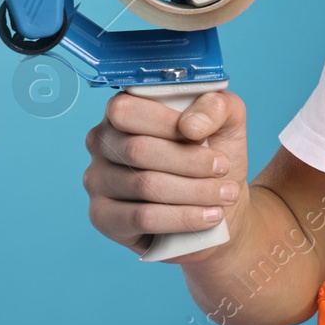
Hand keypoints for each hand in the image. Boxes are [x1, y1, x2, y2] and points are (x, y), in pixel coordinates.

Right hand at [83, 89, 248, 261]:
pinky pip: (140, 218)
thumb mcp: (227, 120)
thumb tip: (190, 125)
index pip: (127, 110)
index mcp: (124, 109)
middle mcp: (102, 142)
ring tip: (225, 194)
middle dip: (189, 161)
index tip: (204, 137)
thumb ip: (216, 106)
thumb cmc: (214, 153)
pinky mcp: (103, 216)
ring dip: (193, 191)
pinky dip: (181, 217)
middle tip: (223, 168)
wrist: (217, 201)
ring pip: (143, 185)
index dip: (167, 123)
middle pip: (138, 150)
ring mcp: (97, 180)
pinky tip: (209, 216)